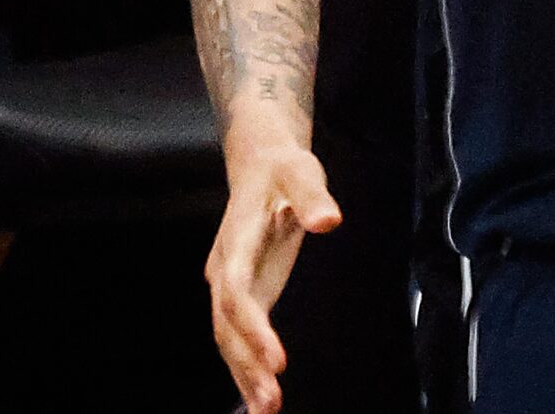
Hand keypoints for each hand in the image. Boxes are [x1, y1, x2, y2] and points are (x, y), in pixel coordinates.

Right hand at [206, 139, 339, 411]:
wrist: (260, 165)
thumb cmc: (284, 170)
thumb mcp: (301, 172)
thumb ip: (313, 196)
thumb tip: (329, 221)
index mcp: (236, 240)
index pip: (236, 290)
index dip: (252, 327)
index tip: (278, 360)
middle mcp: (224, 269)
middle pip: (226, 324)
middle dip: (247, 364)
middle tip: (272, 402)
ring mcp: (229, 285)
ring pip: (227, 338)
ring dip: (243, 375)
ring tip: (267, 412)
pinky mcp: (243, 295)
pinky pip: (237, 338)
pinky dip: (244, 370)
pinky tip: (259, 402)